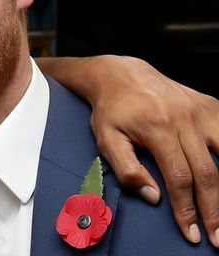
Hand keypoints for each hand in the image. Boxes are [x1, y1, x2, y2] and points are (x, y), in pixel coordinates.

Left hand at [84, 56, 218, 245]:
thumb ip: (127, 169)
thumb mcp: (106, 139)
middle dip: (214, 210)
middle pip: (208, 173)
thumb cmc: (112, 111)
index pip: (179, 179)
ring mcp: (200, 110)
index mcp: (157, 128)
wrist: (121, 75)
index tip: (191, 233)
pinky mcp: (210, 105)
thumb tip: (153, 197)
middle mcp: (184, 118)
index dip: (187, 210)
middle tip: (217, 237)